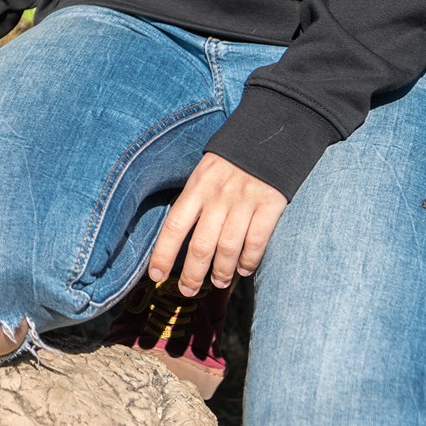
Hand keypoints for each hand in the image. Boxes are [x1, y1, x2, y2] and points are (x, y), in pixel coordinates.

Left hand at [148, 153, 287, 296]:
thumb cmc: (231, 161)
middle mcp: (218, 196)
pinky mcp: (270, 204)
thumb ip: (195, 201)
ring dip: (221, 272)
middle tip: (187, 290)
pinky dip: (249, 261)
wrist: (270, 135)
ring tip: (217, 283)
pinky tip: (244, 270)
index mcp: (197, 187)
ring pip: (228, 248)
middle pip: (201, 245)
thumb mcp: (204, 173)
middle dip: (192, 274)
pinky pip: (257, 241)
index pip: (174, 225)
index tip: (155, 276)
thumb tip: (181, 237)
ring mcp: (245, 201)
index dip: (163, 253)